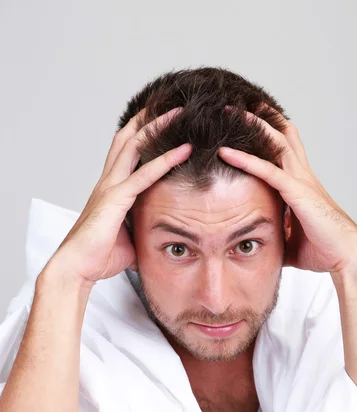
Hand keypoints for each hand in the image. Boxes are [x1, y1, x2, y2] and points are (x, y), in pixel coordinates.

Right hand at [48, 107, 191, 287]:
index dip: (140, 133)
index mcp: (109, 189)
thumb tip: (157, 233)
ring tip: (180, 112)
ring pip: (134, 146)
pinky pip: (144, 175)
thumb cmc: (99, 256)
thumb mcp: (127, 237)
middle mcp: (108, 182)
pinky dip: (166, 160)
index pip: (125, 152)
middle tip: (169, 104)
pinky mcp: (116, 199)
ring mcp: (110, 187)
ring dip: (157, 127)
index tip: (158, 120)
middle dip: (148, 119)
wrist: (77, 268)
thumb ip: (141, 226)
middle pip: (128, 139)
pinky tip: (185, 150)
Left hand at [217, 104, 356, 273]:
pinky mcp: (297, 193)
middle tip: (237, 103)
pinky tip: (225, 152)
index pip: (285, 148)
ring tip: (228, 112)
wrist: (346, 257)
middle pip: (282, 134)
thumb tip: (258, 243)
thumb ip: (275, 233)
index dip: (269, 130)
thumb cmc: (322, 249)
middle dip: (261, 116)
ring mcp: (301, 181)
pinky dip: (245, 160)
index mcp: (301, 183)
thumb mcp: (289, 239)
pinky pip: (267, 170)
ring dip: (252, 126)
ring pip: (275, 142)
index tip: (249, 118)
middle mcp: (302, 176)